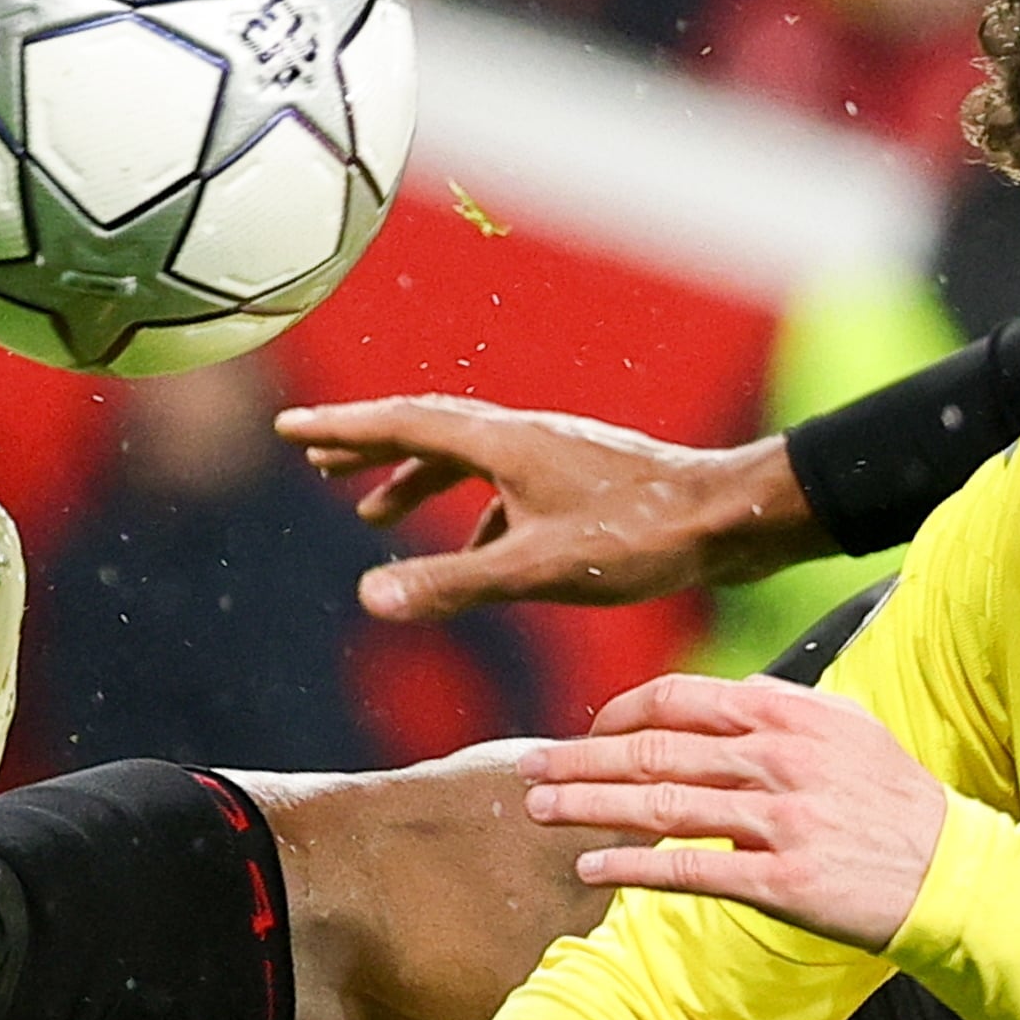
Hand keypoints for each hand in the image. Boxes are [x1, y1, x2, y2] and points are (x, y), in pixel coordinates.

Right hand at [275, 396, 833, 619]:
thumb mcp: (538, 569)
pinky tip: (473, 558)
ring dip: (417, 481)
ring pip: (469, 459)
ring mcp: (558, 455)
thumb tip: (370, 597)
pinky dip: (472, 514)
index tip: (287, 426)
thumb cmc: (643, 538)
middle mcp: (527, 436)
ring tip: (373, 516)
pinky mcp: (585, 479)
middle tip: (315, 459)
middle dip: (370, 444)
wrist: (731, 519)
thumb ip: (454, 585)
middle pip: (430, 429)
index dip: (342, 427)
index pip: (405, 422)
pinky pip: (507, 487)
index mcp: (506, 443)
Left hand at [519, 674, 946, 951]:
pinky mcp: (779, 881)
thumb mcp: (850, 728)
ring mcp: (778, 820)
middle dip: (582, 760)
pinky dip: (633, 867)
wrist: (949, 871)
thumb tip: (727, 695)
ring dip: (589, 807)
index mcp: (789, 715)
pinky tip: (591, 865)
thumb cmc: (895, 798)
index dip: (623, 712)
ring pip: (661, 808)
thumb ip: (785, 705)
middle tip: (530, 770)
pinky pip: (689, 871)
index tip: (589, 730)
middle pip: (655, 753)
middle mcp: (778, 759)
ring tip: (540, 810)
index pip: (683, 699)